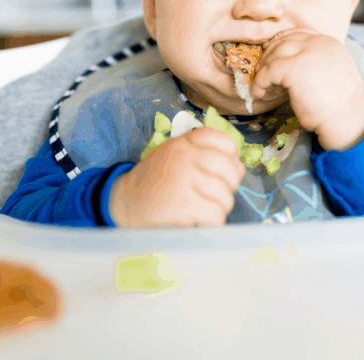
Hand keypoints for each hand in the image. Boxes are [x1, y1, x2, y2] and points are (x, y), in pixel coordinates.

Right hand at [109, 127, 244, 226]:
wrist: (124, 201)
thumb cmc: (155, 180)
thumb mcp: (175, 155)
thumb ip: (204, 154)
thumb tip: (239, 166)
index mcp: (184, 143)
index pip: (224, 141)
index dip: (231, 157)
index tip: (221, 170)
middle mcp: (186, 157)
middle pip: (230, 171)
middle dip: (228, 187)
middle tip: (212, 195)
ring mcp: (184, 180)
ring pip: (225, 197)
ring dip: (217, 208)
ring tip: (200, 209)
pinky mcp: (183, 205)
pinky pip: (215, 215)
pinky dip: (210, 222)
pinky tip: (197, 220)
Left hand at [250, 28, 363, 150]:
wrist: (346, 118)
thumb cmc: (339, 104)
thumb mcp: (332, 73)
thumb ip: (316, 62)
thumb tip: (290, 64)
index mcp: (329, 43)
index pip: (300, 33)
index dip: (282, 41)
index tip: (271, 51)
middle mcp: (319, 43)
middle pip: (285, 40)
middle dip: (270, 54)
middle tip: (262, 69)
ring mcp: (306, 54)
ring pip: (275, 54)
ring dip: (264, 69)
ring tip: (262, 85)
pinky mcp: (294, 68)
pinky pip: (269, 72)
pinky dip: (260, 82)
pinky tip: (259, 93)